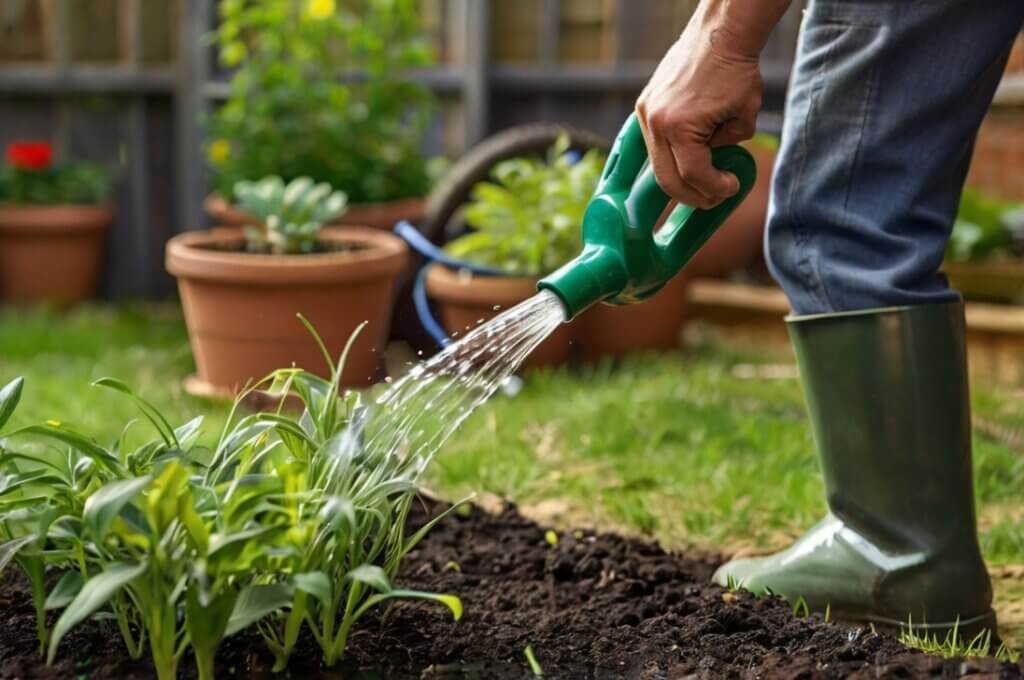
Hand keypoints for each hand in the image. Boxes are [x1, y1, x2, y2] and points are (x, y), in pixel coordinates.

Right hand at [636, 15, 763, 208]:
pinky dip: (670, 156)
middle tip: (714, 197)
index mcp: (680, 127)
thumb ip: (727, 148)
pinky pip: (654, 144)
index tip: (731, 187)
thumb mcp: (744, 120)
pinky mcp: (644, 105)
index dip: (714, 189)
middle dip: (693, 195)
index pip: (694, 175)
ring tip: (702, 180)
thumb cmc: (737, 70)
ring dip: (680, 177)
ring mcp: (646, 113)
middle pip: (668, 179)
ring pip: (657, 164)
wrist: (719, 33)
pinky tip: (687, 158)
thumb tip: (713, 162)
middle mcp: (656, 122)